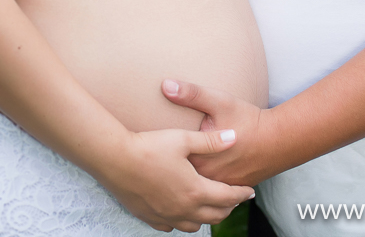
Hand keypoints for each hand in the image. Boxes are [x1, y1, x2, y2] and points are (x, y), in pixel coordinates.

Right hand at [99, 128, 253, 232]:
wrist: (114, 159)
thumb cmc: (149, 146)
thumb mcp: (182, 139)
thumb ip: (210, 141)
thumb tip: (234, 137)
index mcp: (196, 190)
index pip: (228, 197)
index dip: (241, 194)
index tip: (250, 191)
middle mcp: (184, 209)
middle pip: (215, 215)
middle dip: (228, 208)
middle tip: (233, 199)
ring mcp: (166, 215)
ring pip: (194, 226)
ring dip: (206, 217)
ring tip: (210, 207)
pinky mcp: (149, 217)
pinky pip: (171, 227)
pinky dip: (182, 222)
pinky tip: (180, 212)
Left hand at [162, 79, 271, 186]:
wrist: (281, 140)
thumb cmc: (249, 120)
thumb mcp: (219, 101)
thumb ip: (191, 94)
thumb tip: (165, 85)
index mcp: (200, 158)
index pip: (168, 161)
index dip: (156, 154)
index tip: (146, 148)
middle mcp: (209, 177)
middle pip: (180, 176)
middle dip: (168, 169)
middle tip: (154, 161)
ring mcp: (221, 186)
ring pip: (195, 187)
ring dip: (184, 179)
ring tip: (171, 169)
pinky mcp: (232, 189)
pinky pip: (211, 191)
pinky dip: (202, 185)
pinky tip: (193, 177)